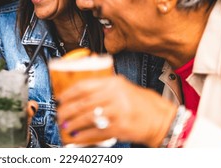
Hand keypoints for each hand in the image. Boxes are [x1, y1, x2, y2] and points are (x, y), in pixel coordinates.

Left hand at [57, 75, 177, 146]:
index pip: (83, 86)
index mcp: (113, 83)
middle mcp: (114, 95)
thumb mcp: (122, 87)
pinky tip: (76, 137)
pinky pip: (96, 132)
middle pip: (82, 103)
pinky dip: (83, 136)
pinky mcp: (119, 127)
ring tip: (65, 126)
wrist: (161, 118)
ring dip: (72, 124)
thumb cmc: (141, 103)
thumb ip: (103, 88)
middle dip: (66, 110)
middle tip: (59, 115)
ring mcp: (117, 111)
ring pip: (87, 118)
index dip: (68, 94)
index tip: (60, 99)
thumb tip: (79, 95)